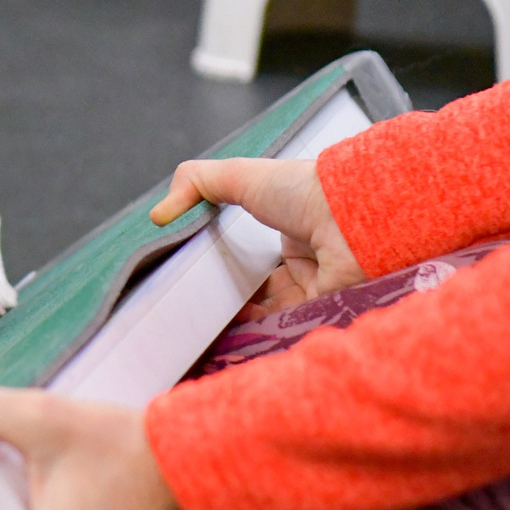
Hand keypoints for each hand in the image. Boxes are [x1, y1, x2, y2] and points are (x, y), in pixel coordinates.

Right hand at [150, 156, 363, 315]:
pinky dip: (260, 333)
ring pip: (274, 315)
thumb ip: (196, 182)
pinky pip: (289, 329)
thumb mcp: (241, 176)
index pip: (256, 261)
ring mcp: (317, 291)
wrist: (351, 215)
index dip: (229, 272)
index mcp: (292, 233)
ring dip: (243, 322)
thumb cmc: (303, 190)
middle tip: (197, 309)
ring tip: (205, 324)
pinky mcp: (325, 312)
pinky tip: (231, 333)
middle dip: (233, 302)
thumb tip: (158, 214)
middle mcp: (308, 264)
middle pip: (264, 293)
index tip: (200, 280)